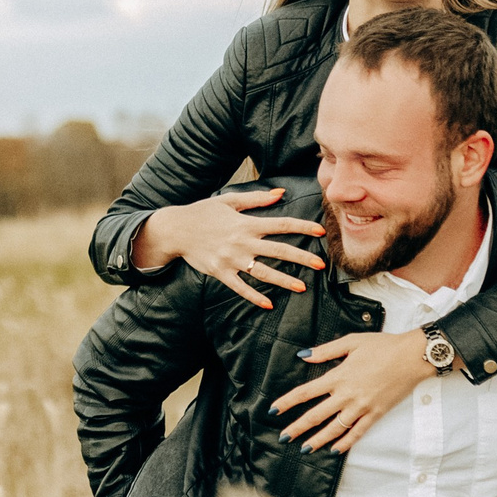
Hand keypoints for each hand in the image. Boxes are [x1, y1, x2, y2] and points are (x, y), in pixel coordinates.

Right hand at [130, 187, 327, 308]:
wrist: (176, 229)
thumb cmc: (203, 212)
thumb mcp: (229, 200)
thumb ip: (257, 199)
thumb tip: (281, 193)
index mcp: (247, 223)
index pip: (281, 225)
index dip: (302, 227)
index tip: (320, 232)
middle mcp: (242, 242)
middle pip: (279, 250)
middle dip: (301, 258)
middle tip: (321, 265)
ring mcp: (232, 259)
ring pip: (263, 272)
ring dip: (284, 280)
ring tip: (302, 287)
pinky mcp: (221, 272)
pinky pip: (241, 288)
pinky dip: (255, 297)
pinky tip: (269, 304)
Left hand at [272, 329, 433, 450]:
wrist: (412, 357)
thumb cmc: (383, 346)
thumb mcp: (351, 342)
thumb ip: (325, 351)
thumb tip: (303, 355)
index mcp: (338, 376)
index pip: (305, 392)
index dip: (287, 402)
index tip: (273, 411)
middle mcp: (347, 395)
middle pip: (316, 415)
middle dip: (297, 428)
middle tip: (283, 437)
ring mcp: (362, 407)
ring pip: (334, 429)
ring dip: (318, 440)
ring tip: (304, 449)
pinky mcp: (376, 414)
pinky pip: (357, 432)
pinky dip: (345, 443)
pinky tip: (334, 450)